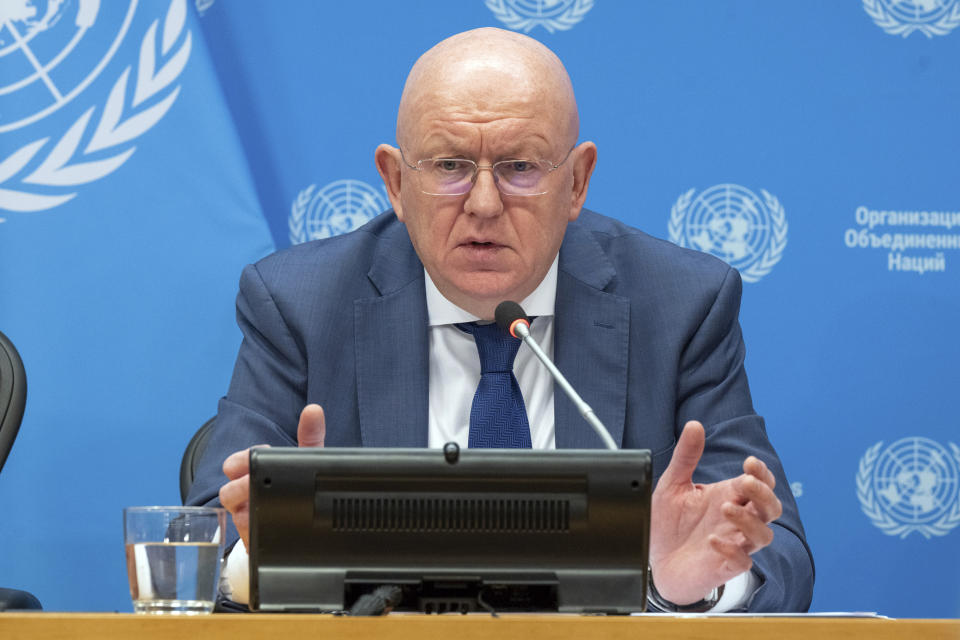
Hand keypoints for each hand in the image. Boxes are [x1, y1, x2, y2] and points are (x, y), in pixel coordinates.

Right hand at [219, 404, 326, 548]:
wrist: (302, 526)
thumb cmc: (298, 489)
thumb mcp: (306, 462)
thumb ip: (310, 436)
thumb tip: (314, 410)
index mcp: (256, 473)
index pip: (237, 462)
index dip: (245, 457)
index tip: (261, 453)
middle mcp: (246, 493)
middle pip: (228, 485)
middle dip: (240, 479)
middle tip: (255, 476)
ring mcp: (246, 516)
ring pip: (232, 507)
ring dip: (243, 499)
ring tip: (261, 497)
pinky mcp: (252, 538)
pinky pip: (245, 533)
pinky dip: (254, 526)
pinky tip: (267, 521)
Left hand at [649, 420, 781, 604]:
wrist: (656, 560)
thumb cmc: (669, 523)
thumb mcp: (672, 485)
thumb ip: (685, 457)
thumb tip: (694, 425)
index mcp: (729, 497)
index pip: (760, 483)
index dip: (762, 473)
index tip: (749, 463)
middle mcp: (737, 520)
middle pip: (771, 508)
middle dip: (764, 494)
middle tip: (745, 482)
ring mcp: (734, 544)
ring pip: (764, 535)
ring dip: (749, 521)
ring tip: (725, 509)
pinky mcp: (725, 567)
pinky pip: (742, 562)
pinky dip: (732, 550)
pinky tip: (712, 540)